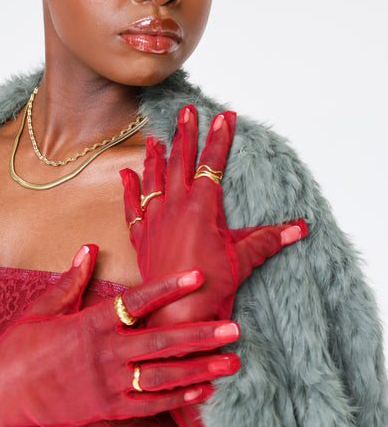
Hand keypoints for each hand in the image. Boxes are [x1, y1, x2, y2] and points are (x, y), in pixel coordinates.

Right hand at [0, 249, 239, 426]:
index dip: (169, 287)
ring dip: (200, 369)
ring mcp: (107, 384)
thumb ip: (72, 279)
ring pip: (163, 377)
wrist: (0, 396)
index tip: (197, 275)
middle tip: (233, 326)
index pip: (138, 301)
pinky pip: (149, 406)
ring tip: (231, 361)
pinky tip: (204, 391)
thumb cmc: (20, 346)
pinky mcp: (107, 409)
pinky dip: (178, 399)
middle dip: (200, 334)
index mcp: (90, 322)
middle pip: (161, 341)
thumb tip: (90, 247)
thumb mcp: (44, 307)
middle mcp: (104, 353)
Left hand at [121, 105, 306, 327]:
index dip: (220, 138)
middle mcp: (175, 207)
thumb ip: (267, 239)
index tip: (225, 116)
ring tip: (157, 136)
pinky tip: (126, 173)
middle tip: (186, 110)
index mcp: (201, 208)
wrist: (175, 316)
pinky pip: (132, 207)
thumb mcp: (244, 260)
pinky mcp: (143, 238)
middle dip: (185, 134)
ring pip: (154, 179)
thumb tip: (299, 227)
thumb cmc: (210, 288)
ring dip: (157, 155)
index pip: (212, 164)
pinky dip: (129, 189)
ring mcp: (156, 220)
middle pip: (180, 162)